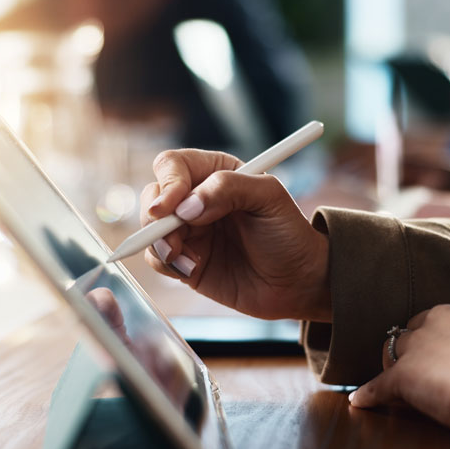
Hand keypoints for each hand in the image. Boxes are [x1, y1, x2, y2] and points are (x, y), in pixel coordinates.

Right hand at [139, 149, 331, 321]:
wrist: (299, 282)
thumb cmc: (289, 235)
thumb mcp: (269, 199)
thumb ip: (228, 189)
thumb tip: (186, 206)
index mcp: (216, 172)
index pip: (173, 165)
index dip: (167, 184)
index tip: (171, 207)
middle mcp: (196, 199)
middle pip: (153, 196)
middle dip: (157, 219)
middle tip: (174, 240)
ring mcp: (189, 231)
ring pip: (150, 229)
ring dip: (161, 244)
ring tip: (189, 260)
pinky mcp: (185, 261)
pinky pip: (157, 259)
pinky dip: (167, 265)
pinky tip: (193, 270)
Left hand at [349, 300, 449, 432]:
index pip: (446, 317)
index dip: (442, 333)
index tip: (446, 345)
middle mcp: (440, 320)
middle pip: (416, 330)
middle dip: (415, 345)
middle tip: (421, 364)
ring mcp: (418, 346)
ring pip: (395, 350)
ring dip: (395, 364)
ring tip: (394, 380)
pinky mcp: (404, 375)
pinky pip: (380, 384)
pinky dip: (369, 393)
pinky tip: (360, 401)